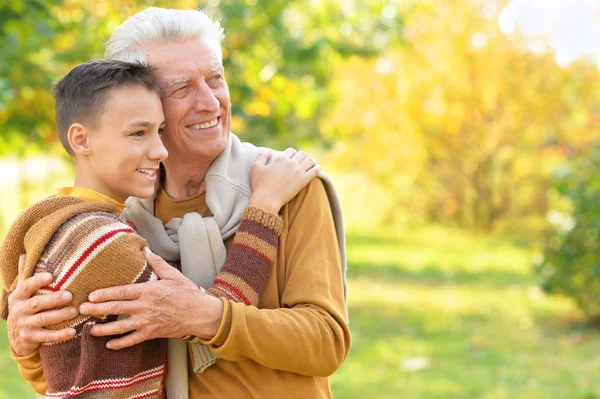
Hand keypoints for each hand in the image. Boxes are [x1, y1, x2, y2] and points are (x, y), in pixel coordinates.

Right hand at [7, 254, 76, 356]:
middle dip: (53, 299)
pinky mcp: (30, 338)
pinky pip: (46, 337)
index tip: (51, 275)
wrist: (18, 336)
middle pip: (37, 303)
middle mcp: (18, 310)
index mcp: (17, 296)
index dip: (37, 281)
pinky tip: (73, 331)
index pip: (26, 286)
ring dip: (60, 315)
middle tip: (70, 295)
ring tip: (75, 311)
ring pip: (43, 320)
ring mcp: (23, 325)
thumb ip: (25, 275)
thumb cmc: (26, 307)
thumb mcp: (22, 292)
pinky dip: (60, 335)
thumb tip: (24, 253)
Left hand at [79, 248, 223, 349]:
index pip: (121, 292)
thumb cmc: (187, 292)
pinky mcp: (152, 333)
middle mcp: (146, 306)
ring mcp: (148, 321)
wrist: (201, 314)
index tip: (90, 295)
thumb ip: (157, 263)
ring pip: (121, 326)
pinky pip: (133, 340)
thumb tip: (145, 249)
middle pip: (116, 308)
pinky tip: (109, 344)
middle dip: (96, 310)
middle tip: (81, 310)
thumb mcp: (173, 275)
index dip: (104, 294)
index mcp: (149, 290)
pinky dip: (120, 343)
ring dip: (104, 329)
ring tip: (90, 329)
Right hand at [249, 147, 319, 212]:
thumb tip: (268, 150)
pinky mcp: (304, 180)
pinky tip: (318, 168)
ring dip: (311, 161)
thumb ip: (262, 156)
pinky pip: (315, 171)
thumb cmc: (259, 185)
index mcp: (281, 158)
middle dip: (302, 157)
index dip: (292, 154)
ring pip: (310, 161)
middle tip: (302, 162)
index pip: (291, 151)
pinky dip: (317, 168)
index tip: (293, 158)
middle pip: (302, 154)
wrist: (267, 200)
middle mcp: (291, 163)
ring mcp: (298, 171)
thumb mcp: (256, 168)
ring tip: (312, 164)